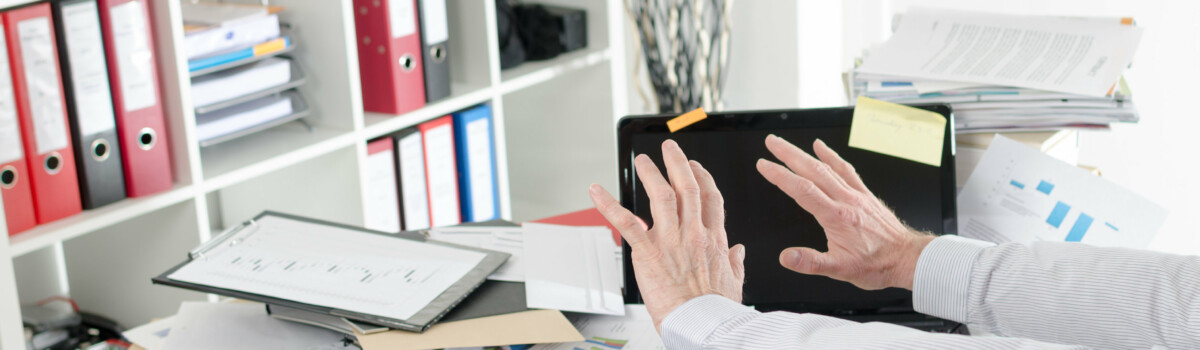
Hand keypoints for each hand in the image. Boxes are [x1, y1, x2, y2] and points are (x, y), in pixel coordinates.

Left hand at [588, 140, 745, 330]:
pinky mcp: (648, 252)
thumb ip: (735, 262)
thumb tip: (739, 251)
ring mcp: (670, 240)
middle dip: (678, 163)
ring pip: (660, 195)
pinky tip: (596, 191)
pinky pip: (625, 222)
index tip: (697, 168)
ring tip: (643, 161)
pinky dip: (608, 204)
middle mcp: (693, 234)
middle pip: (687, 188)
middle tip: (670, 148)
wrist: (703, 324)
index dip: (703, 178)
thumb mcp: (736, 282)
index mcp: (714, 240)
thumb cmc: (716, 310)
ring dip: (650, 174)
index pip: (711, 199)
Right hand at [756, 135, 933, 289]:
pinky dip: (831, 156)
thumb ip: (811, 262)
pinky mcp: (864, 195)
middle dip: (788, 154)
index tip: (764, 165)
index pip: (802, 190)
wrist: (907, 258)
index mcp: (836, 217)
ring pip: (826, 167)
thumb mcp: (840, 270)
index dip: (780, 176)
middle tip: (771, 142)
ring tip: (787, 145)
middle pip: (812, 171)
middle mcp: (846, 200)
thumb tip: (787, 257)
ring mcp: (856, 195)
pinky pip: (846, 169)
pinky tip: (821, 147)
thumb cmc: (877, 264)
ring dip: (804, 153)